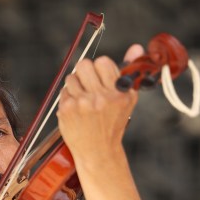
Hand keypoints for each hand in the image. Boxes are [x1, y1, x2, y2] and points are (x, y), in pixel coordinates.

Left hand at [56, 43, 145, 162]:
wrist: (98, 152)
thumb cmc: (113, 124)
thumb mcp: (126, 100)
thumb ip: (129, 72)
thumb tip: (136, 46)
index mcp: (119, 93)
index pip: (103, 62)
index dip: (99, 69)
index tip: (100, 79)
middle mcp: (102, 98)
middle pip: (84, 64)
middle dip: (84, 72)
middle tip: (87, 84)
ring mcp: (83, 104)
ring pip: (72, 76)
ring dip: (75, 85)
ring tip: (82, 99)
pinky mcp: (67, 110)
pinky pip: (64, 91)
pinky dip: (68, 97)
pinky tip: (75, 109)